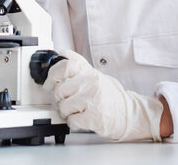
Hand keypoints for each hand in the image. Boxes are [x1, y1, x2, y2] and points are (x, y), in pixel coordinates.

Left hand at [43, 49, 163, 140]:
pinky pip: (71, 121)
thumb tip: (62, 54)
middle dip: (60, 99)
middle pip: (59, 89)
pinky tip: (82, 120)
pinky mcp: (94, 117)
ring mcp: (93, 99)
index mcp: (90, 72)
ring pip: (63, 107)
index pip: (65, 65)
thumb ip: (79, 66)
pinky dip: (74, 123)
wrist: (128, 114)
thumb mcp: (95, 76)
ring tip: (78, 111)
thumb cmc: (109, 96)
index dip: (52, 75)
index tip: (49, 83)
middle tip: (68, 102)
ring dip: (67, 113)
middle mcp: (91, 83)